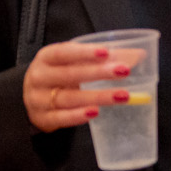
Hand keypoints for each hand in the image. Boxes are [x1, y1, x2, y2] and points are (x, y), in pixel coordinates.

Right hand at [22, 40, 145, 132]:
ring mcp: (38, 99)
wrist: (29, 98)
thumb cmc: (58, 74)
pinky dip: (78, 116)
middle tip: (124, 71)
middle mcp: (39, 77)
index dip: (84, 52)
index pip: (63, 52)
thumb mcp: (73, 61)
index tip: (106, 52)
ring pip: (69, 98)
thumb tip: (141, 54)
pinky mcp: (42, 119)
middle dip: (98, 73)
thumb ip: (103, 57)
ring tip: (122, 95)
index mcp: (46, 58)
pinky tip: (95, 113)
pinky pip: (61, 118)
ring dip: (97, 97)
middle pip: (69, 74)